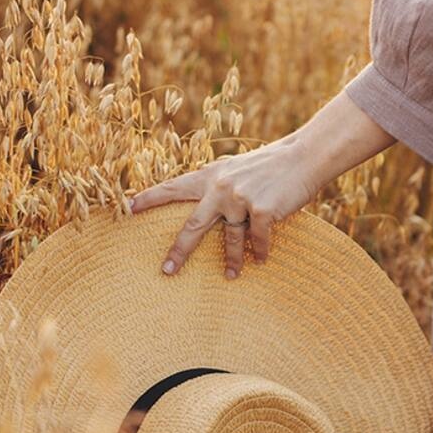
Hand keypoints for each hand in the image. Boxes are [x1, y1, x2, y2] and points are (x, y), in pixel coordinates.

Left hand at [128, 137, 319, 278]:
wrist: (305, 156)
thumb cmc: (273, 165)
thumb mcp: (240, 168)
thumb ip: (222, 184)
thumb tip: (209, 205)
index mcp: (212, 175)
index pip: (174, 187)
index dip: (150, 198)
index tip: (127, 207)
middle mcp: (221, 187)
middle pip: (193, 225)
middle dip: (179, 250)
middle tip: (166, 270)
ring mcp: (240, 199)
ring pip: (230, 239)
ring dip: (231, 261)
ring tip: (229, 276)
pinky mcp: (261, 210)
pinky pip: (257, 240)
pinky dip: (260, 251)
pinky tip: (261, 260)